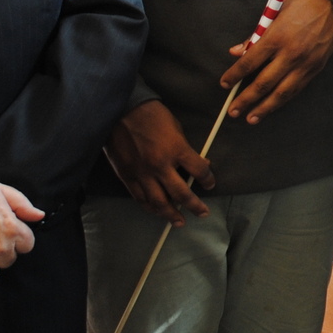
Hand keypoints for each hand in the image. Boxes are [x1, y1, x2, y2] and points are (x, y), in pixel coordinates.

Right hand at [105, 100, 213, 225]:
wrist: (122, 110)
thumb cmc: (152, 115)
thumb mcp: (176, 128)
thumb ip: (186, 149)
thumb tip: (200, 164)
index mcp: (176, 149)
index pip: (199, 171)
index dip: (208, 179)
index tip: (211, 184)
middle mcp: (161, 165)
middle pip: (181, 194)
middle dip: (195, 206)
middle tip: (203, 213)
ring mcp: (142, 173)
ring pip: (159, 202)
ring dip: (171, 215)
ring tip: (179, 222)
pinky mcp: (127, 176)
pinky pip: (140, 198)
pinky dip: (150, 208)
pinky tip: (157, 212)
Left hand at [220, 0, 332, 122]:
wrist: (332, 3)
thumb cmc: (301, 4)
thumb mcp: (273, 13)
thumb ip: (254, 36)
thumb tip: (235, 52)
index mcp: (277, 37)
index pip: (249, 62)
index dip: (234, 75)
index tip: (224, 84)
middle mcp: (290, 54)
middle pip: (263, 83)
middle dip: (246, 99)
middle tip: (233, 110)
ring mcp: (304, 64)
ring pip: (281, 93)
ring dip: (264, 108)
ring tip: (251, 118)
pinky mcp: (315, 69)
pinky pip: (296, 89)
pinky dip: (282, 100)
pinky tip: (272, 107)